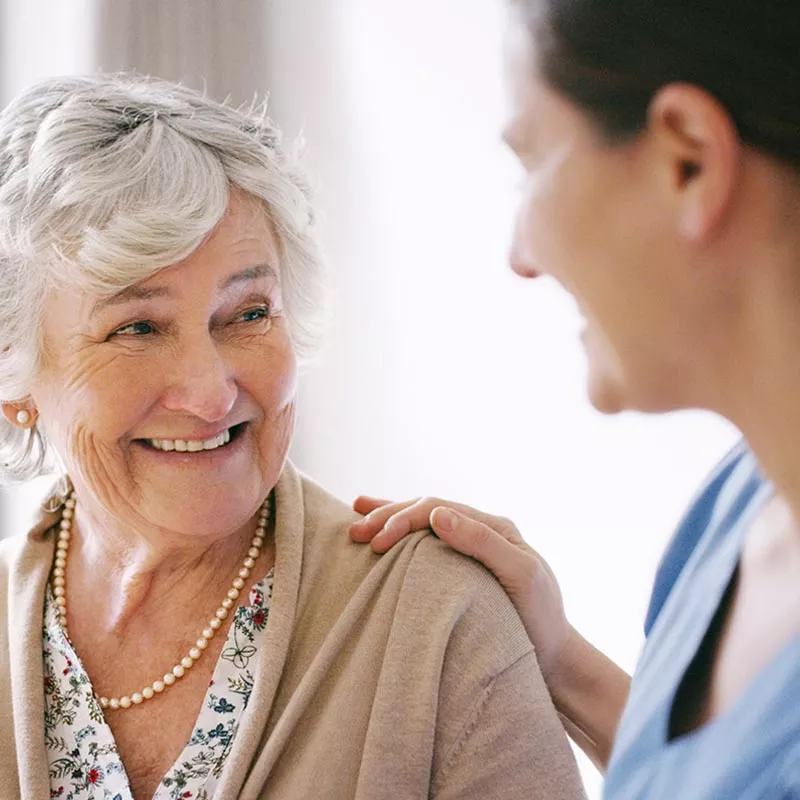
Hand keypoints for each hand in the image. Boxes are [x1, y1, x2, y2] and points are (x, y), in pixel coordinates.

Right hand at [350, 496, 570, 677]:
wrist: (554, 657)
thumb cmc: (541, 618)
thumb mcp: (521, 576)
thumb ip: (482, 541)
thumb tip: (438, 514)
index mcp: (493, 526)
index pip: (437, 508)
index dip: (403, 519)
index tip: (376, 542)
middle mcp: (481, 531)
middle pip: (426, 511)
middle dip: (388, 517)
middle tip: (356, 531)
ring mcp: (471, 549)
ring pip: (422, 523)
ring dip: (390, 519)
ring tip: (356, 518)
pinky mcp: (462, 570)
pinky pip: (427, 545)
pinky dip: (402, 536)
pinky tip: (382, 534)